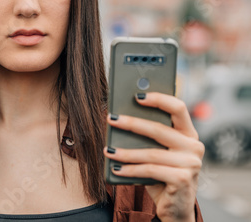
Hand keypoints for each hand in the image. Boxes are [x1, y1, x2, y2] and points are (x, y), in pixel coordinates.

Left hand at [103, 92, 203, 221]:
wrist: (174, 208)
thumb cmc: (161, 175)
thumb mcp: (157, 152)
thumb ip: (148, 136)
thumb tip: (119, 117)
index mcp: (189, 134)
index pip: (178, 108)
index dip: (159, 98)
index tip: (137, 95)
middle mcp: (194, 146)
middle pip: (159, 128)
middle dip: (131, 123)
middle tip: (111, 119)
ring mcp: (191, 163)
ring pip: (151, 152)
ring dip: (125, 152)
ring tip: (108, 150)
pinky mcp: (183, 179)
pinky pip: (150, 170)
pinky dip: (130, 169)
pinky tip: (116, 169)